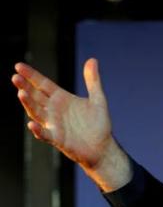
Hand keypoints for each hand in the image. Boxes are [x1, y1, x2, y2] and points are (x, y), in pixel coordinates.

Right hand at [12, 57, 130, 189]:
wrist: (103, 147)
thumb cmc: (98, 124)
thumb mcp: (98, 100)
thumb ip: (93, 81)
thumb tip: (93, 59)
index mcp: (60, 98)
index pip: (42, 84)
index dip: (31, 75)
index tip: (18, 66)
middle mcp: (53, 110)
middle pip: (35, 96)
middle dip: (25, 87)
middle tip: (15, 77)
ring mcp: (53, 124)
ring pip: (36, 112)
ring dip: (28, 104)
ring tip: (21, 93)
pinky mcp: (57, 138)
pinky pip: (44, 134)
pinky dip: (38, 130)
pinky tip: (31, 124)